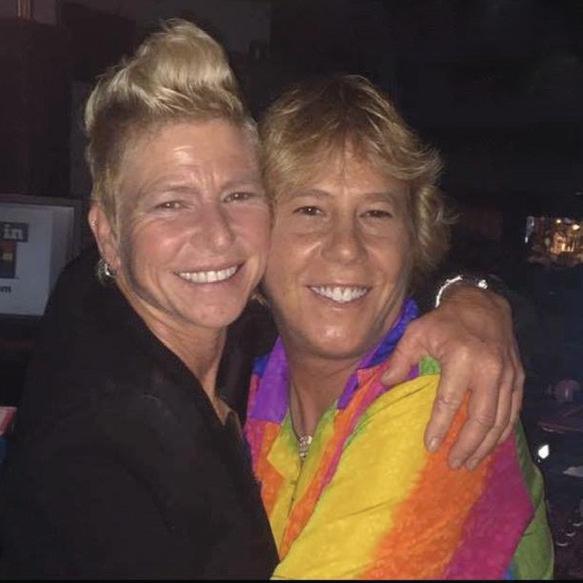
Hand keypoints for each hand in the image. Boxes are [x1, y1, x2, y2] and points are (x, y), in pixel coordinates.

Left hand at [382, 286, 523, 469]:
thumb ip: (400, 359)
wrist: (482, 304)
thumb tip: (386, 385)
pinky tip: (490, 445)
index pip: (449, 401)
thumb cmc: (444, 320)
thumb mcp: (416, 332)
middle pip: (481, 418)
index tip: (430, 446)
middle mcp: (489, 369)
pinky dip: (502, 432)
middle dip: (467, 446)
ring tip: (469, 463)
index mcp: (462, 357)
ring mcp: (507, 375)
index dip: (439, 426)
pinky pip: (512, 412)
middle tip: (453, 464)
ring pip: (500, 420)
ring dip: (485, 445)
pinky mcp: (517, 378)